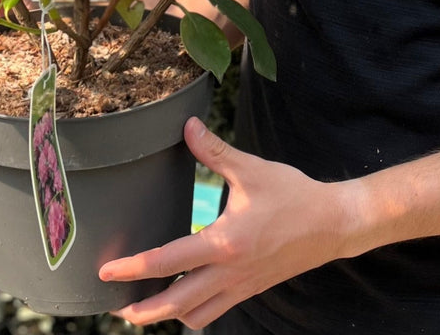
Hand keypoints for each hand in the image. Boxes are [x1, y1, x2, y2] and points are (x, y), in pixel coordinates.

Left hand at [99, 117, 357, 330]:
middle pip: (175, 304)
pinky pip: (216, 311)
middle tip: (116, 306)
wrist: (333, 224)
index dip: (133, 267)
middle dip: (143, 311)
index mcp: (225, 242)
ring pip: (196, 315)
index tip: (106, 271)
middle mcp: (230, 272)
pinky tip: (185, 297)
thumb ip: (214, 151)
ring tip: (146, 304)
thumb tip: (187, 125)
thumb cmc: (294, 194)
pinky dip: (194, 311)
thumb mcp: (252, 169)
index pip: (168, 261)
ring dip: (168, 314)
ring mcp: (241, 286)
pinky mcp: (252, 289)